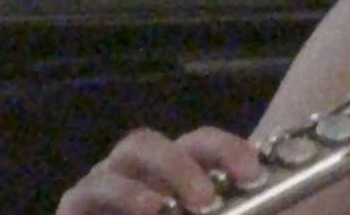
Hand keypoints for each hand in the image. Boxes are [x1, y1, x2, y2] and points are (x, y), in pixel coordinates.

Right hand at [56, 125, 263, 214]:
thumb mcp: (224, 214)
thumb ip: (239, 207)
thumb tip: (274, 200)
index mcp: (175, 169)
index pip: (201, 143)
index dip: (228, 150)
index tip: (253, 174)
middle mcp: (137, 170)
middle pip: (153, 142)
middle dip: (182, 164)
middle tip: (207, 201)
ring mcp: (104, 184)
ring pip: (123, 158)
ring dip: (145, 184)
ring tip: (164, 208)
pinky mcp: (75, 206)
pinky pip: (88, 193)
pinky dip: (120, 198)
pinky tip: (146, 211)